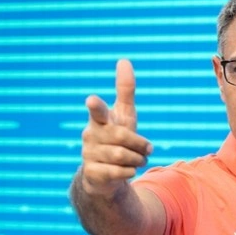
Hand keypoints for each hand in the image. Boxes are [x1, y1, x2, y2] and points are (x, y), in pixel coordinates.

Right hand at [80, 59, 152, 196]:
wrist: (105, 174)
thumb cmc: (116, 138)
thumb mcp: (124, 115)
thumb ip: (125, 90)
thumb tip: (124, 60)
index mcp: (99, 119)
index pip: (98, 110)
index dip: (96, 105)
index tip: (92, 99)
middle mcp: (90, 135)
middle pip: (123, 136)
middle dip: (140, 144)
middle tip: (147, 149)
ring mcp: (89, 154)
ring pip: (123, 156)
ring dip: (137, 159)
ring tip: (137, 160)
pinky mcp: (92, 173)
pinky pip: (119, 172)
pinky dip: (130, 172)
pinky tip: (127, 171)